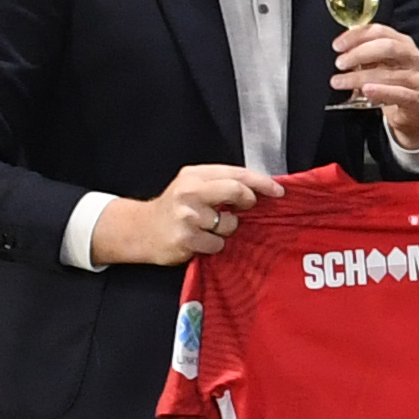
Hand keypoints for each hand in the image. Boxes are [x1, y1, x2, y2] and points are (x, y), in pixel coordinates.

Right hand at [92, 164, 283, 267]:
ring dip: (226, 229)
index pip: (236, 173)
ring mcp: (187, 216)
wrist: (139, 230)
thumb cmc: (173, 209)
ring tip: (208, 227)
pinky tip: (199, 240)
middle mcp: (189, 192)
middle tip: (244, 208)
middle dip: (247, 201)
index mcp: (194, 175)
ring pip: (230, 223)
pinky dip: (214, 245)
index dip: (261, 182)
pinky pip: (217, 244)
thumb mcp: (192, 186)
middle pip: (236, 191)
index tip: (278, 191)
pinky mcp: (186, 238)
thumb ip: (220, 184)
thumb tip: (260, 189)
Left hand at [331, 20, 418, 154]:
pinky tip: (365, 90)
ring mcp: (418, 78)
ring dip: (358, 77)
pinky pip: (398, 94)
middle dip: (359, 54)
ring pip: (387, 74)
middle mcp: (414, 58)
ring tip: (339, 82)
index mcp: (404, 44)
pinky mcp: (418, 98)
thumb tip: (342, 50)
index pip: (379, 31)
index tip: (337, 46)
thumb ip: (366, 54)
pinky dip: (380, 91)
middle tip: (340, 63)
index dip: (356, 36)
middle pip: (387, 47)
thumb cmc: (395, 83)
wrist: (416, 109)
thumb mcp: (383, 64)